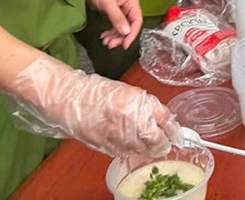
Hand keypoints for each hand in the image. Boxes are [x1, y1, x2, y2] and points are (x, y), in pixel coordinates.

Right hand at [8, 54, 177, 157]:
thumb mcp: (130, 92)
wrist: (69, 99)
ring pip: (143, 150)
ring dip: (148, 147)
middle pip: (157, 141)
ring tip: (145, 139)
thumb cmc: (96, 91)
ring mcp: (119, 137)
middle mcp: (130, 122)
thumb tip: (165, 121)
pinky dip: (132, 149)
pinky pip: (127, 152)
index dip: (173, 130)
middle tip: (165, 139)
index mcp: (138, 104)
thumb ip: (149, 107)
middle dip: (163, 141)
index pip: (166, 122)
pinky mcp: (108, 147)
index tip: (176, 133)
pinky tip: (129, 140)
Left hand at [80, 0, 142, 49]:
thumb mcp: (107, 3)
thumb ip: (117, 18)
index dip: (132, 34)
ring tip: (105, 42)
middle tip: (109, 45)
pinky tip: (104, 35)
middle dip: (120, 36)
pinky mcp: (112, 8)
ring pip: (121, 25)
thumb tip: (127, 33)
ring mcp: (120, 6)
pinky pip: (115, 22)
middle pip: (129, 25)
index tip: (124, 46)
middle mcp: (128, 4)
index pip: (137, 21)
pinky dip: (110, 30)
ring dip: (114, 35)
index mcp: (132, 1)